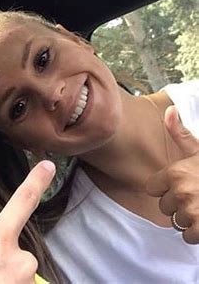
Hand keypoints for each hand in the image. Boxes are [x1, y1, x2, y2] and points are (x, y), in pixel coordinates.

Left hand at [146, 106, 198, 243]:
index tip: (180, 185)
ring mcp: (192, 213)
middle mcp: (181, 193)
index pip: (152, 188)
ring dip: (188, 218)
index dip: (165, 188)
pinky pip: (188, 237)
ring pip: (176, 222)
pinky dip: (197, 233)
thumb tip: (169, 110)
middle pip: (164, 206)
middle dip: (177, 203)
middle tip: (197, 196)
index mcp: (175, 173)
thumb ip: (180, 133)